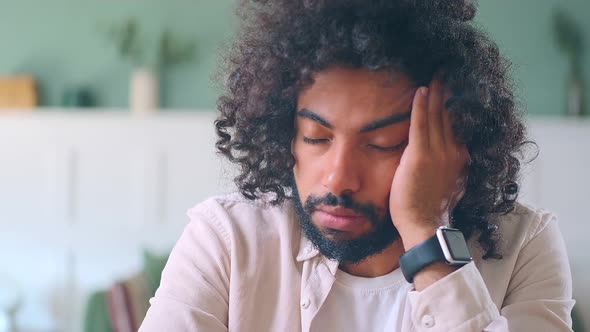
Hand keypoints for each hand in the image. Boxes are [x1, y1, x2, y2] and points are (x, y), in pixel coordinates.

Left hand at [389, 75, 469, 249]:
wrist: (424, 225)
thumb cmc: (431, 209)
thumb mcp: (451, 184)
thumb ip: (451, 168)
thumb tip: (451, 158)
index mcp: (460, 158)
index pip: (457, 125)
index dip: (454, 105)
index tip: (451, 89)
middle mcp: (453, 152)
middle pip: (450, 115)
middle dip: (447, 92)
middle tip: (445, 73)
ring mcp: (438, 154)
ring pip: (436, 116)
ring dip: (435, 93)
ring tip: (434, 75)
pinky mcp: (420, 156)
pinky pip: (420, 124)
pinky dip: (420, 106)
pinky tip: (419, 90)